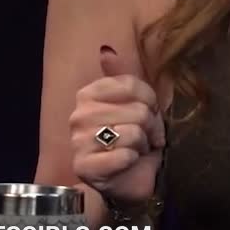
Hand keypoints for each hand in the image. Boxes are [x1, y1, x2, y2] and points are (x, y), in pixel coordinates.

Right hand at [69, 45, 166, 208]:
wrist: (125, 180)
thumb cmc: (132, 138)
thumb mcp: (134, 103)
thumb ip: (123, 76)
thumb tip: (106, 49)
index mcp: (89, 93)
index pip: (133, 85)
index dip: (151, 101)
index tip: (151, 112)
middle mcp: (79, 115)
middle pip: (138, 110)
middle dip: (151, 126)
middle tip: (146, 137)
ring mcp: (78, 142)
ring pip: (133, 132)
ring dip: (142, 144)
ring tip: (136, 149)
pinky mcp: (85, 167)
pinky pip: (125, 155)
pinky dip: (133, 160)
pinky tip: (127, 163)